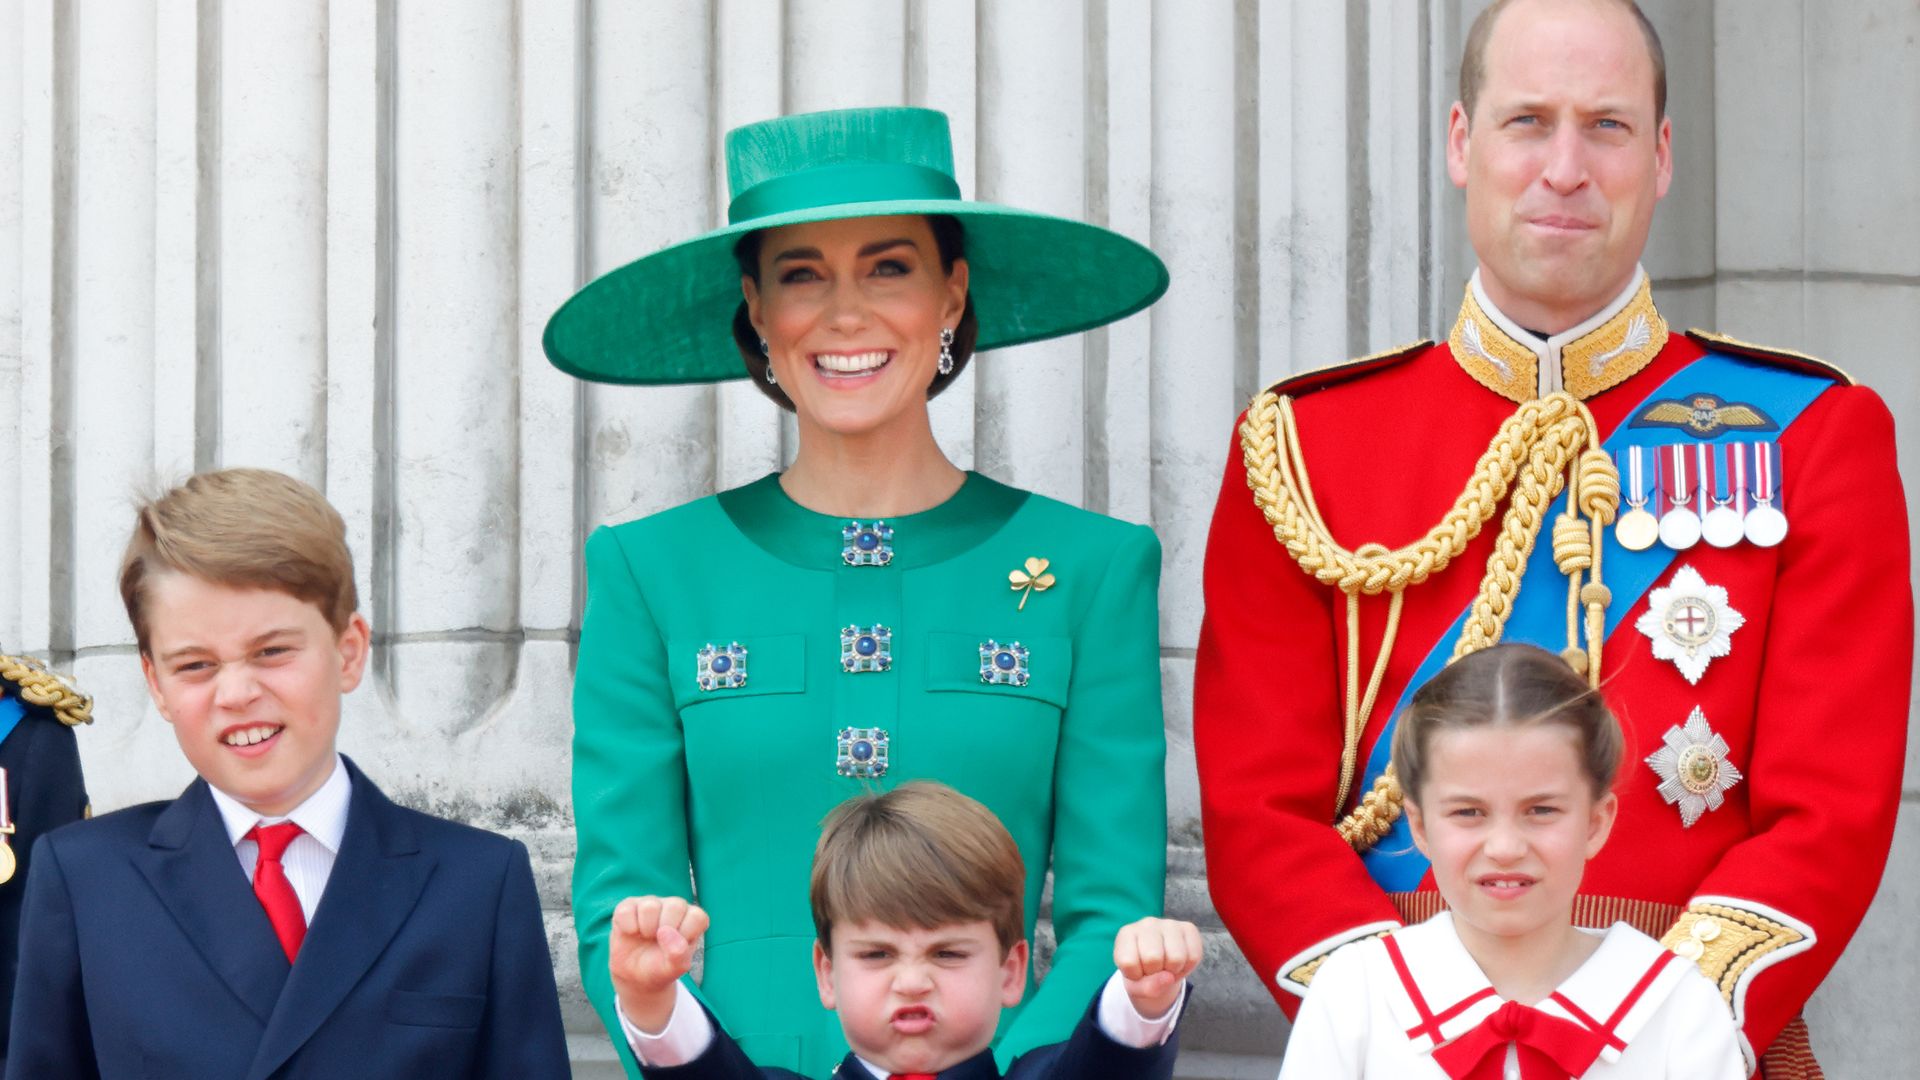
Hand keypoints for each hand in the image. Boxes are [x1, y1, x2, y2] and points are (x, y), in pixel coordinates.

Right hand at [609, 896, 709, 1033]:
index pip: (697, 915)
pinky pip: (628, 906)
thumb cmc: (659, 971)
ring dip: (646, 927)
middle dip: (665, 929)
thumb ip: (679, 953)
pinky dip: (627, 923)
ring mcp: (651, 906)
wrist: (634, 978)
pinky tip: (630, 933)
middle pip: (675, 905)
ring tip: (644, 939)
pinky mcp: (629, 908)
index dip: (686, 933)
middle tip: (657, 944)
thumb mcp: (674, 969)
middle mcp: (672, 910)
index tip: (675, 948)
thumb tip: (667, 934)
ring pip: (651, 904)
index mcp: (689, 922)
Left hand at [1113, 917, 1202, 1019]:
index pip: (1128, 962)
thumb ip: (1146, 988)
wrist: (1160, 967)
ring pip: (1176, 957)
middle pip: (1153, 958)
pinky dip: (1188, 967)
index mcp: (1126, 934)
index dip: (1135, 975)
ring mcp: (1169, 923)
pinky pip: (1193, 956)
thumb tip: (1168, 978)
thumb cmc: (1143, 974)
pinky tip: (1179, 961)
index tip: (1137, 971)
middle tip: (1155, 969)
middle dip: (1155, 972)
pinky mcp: (1189, 927)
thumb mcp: (1136, 987)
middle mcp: (1147, 923)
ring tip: (1167, 966)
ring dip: (1173, 970)